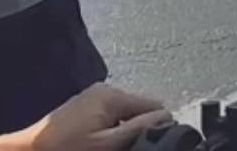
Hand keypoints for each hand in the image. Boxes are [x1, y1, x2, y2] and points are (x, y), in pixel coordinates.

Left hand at [0, 84, 171, 150]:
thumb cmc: (67, 149)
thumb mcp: (109, 143)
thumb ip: (140, 129)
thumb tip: (168, 118)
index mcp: (112, 95)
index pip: (155, 106)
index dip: (160, 128)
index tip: (151, 145)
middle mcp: (104, 90)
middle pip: (141, 111)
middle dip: (141, 130)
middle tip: (126, 148)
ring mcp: (93, 98)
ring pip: (126, 116)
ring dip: (126, 132)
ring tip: (111, 147)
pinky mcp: (85, 109)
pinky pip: (111, 118)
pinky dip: (113, 132)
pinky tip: (101, 145)